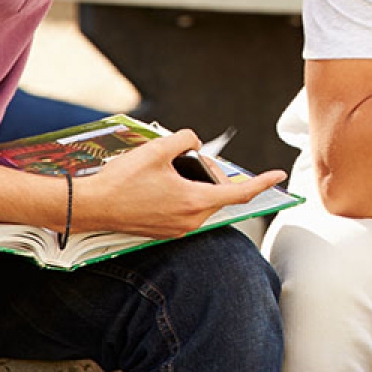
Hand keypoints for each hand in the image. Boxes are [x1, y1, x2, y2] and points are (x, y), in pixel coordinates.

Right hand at [77, 129, 285, 237]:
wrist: (93, 207)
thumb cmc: (122, 181)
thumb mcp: (156, 149)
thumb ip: (184, 139)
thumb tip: (194, 142)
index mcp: (194, 201)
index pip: (239, 193)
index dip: (262, 183)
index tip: (278, 175)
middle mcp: (190, 220)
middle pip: (218, 195)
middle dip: (214, 174)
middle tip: (195, 156)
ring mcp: (178, 229)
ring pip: (203, 203)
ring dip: (199, 184)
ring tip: (176, 167)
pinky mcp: (166, 231)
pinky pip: (188, 211)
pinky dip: (187, 194)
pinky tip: (167, 182)